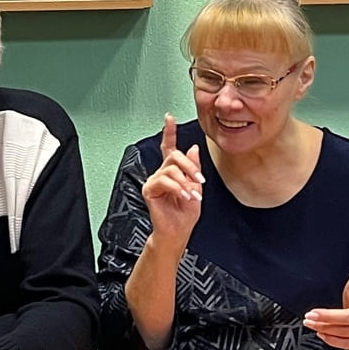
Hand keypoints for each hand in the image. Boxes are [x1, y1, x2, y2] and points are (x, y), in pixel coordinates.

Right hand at [142, 115, 204, 249]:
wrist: (178, 232)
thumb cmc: (185, 214)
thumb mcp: (196, 187)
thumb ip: (194, 168)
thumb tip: (193, 148)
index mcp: (172, 171)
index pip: (169, 147)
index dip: (169, 132)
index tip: (169, 118)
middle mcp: (161, 174)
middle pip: (174, 156)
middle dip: (190, 167)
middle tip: (199, 180)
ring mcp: (154, 181)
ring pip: (171, 169)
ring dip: (186, 182)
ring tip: (192, 194)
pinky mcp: (149, 190)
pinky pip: (164, 181)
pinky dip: (177, 188)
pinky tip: (184, 196)